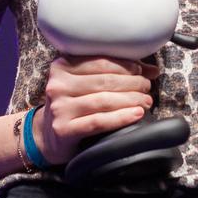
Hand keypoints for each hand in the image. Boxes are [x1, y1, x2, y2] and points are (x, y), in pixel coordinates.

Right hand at [34, 56, 159, 165]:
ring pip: (103, 100)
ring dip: (131, 100)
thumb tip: (151, 70)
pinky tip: (136, 115)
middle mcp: (57, 84)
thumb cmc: (72, 104)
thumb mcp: (85, 84)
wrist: (46, 135)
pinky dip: (121, 117)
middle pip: (104, 81)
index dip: (126, 66)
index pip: (100, 61)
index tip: (142, 71)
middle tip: (147, 87)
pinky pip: (99, 121)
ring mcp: (59, 107)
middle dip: (132, 83)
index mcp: (61, 66)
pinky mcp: (64, 128)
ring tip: (146, 101)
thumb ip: (113, 72)